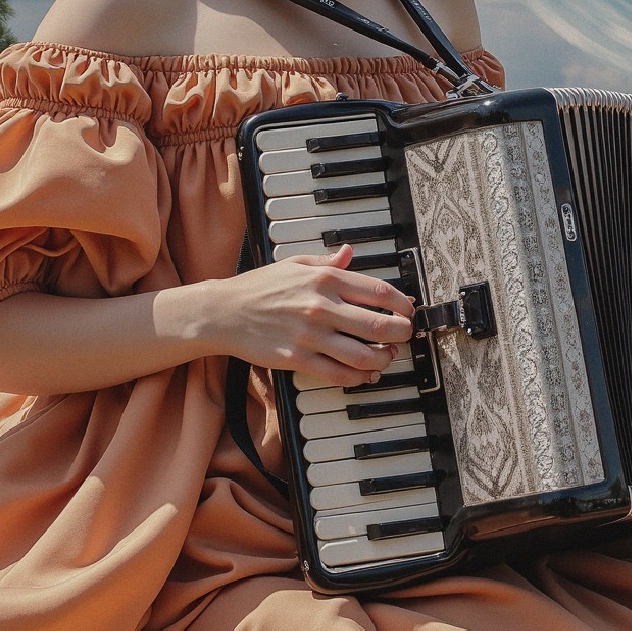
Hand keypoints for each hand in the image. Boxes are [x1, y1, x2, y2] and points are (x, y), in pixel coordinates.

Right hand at [212, 245, 413, 386]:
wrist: (223, 312)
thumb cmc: (259, 287)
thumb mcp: (295, 263)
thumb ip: (327, 261)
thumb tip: (350, 253)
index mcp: (325, 279)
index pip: (379, 292)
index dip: (402, 304)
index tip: (408, 310)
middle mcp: (322, 306)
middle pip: (380, 325)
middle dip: (402, 333)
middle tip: (405, 335)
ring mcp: (311, 336)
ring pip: (363, 355)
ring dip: (383, 359)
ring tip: (386, 356)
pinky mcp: (298, 360)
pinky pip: (339, 374)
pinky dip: (359, 377)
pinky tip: (365, 374)